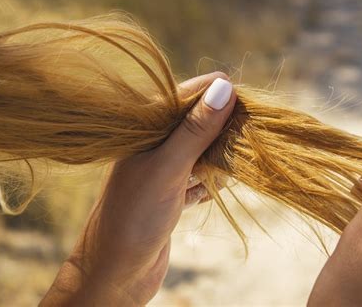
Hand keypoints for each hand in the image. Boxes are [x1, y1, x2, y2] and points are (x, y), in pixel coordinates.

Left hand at [41, 72, 235, 305]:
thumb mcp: (168, 167)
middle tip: (246, 134)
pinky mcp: (170, 194)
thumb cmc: (134, 216)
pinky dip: (209, 182)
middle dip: (221, 128)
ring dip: (218, 158)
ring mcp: (161, 171)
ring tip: (232, 165)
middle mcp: (152, 146)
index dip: (214, 93)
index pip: (184, 97)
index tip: (245, 97)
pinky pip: (197, 178)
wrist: (116, 273)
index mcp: (143, 130)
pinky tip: (216, 189)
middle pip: (195, 124)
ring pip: (199, 152)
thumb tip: (224, 87)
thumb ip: (195, 129)